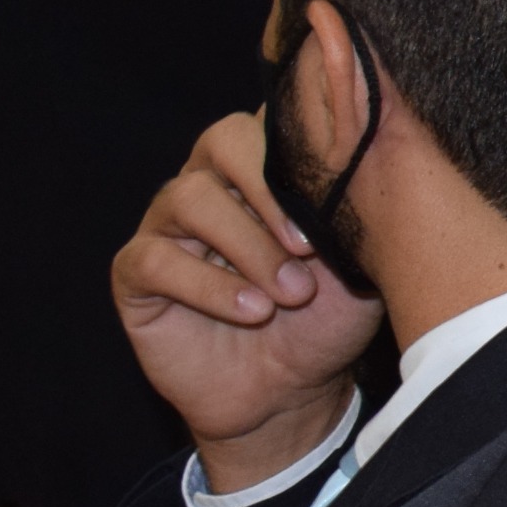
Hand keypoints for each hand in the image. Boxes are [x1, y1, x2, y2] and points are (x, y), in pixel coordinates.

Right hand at [112, 112, 382, 492]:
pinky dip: (210, 287)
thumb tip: (368, 116)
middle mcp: (212, 182)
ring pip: (189, 198)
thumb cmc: (331, 314)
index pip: (271, 115)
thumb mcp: (363, 255)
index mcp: (267, 166)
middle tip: (308, 248)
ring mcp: (169, 225)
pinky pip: (156, 260)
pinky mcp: (138, 273)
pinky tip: (252, 312)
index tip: (340, 191)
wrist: (295, 391)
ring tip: (290, 295)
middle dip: (268, 191)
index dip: (301, 143)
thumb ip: (362, 193)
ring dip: (248, 247)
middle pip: (222, 141)